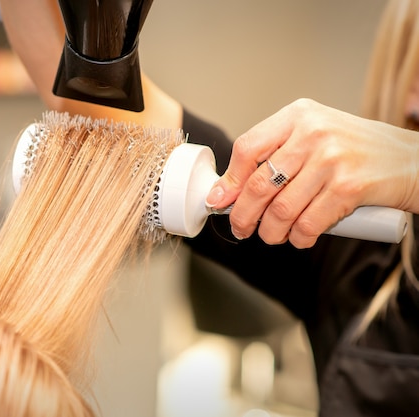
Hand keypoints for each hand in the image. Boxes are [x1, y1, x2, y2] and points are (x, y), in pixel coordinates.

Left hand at [206, 98, 418, 247]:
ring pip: (280, 209)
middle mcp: (313, 132)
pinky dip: (297, 239)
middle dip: (243, 215)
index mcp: (298, 115)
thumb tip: (230, 190)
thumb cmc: (356, 150)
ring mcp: (332, 159)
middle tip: (241, 228)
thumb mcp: (315, 134)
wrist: (413, 159)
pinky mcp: (349, 187)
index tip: (219, 201)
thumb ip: (278, 153)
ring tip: (271, 236)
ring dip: (270, 232)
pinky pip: (308, 224)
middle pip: (258, 184)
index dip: (229, 180)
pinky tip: (298, 239)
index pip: (248, 147)